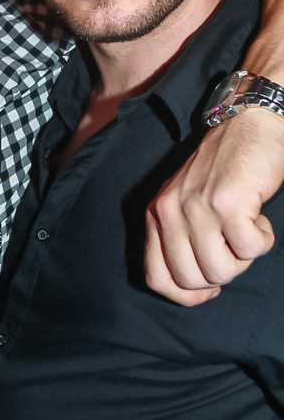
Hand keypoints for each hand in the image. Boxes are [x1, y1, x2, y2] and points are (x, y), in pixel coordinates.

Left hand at [145, 109, 283, 305]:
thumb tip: (191, 287)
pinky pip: (249, 249)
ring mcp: (197, 207)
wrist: (248, 125)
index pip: (156, 278)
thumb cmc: (223, 170)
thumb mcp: (185, 202)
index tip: (209, 288)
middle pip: (192, 280)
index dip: (186, 294)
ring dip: (243, 257)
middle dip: (222, 274)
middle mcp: (169, 211)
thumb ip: (178, 238)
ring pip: (220, 271)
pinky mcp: (228, 203)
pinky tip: (258, 217)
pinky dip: (262, 240)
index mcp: (156, 214)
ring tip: (245, 227)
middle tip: (234, 246)